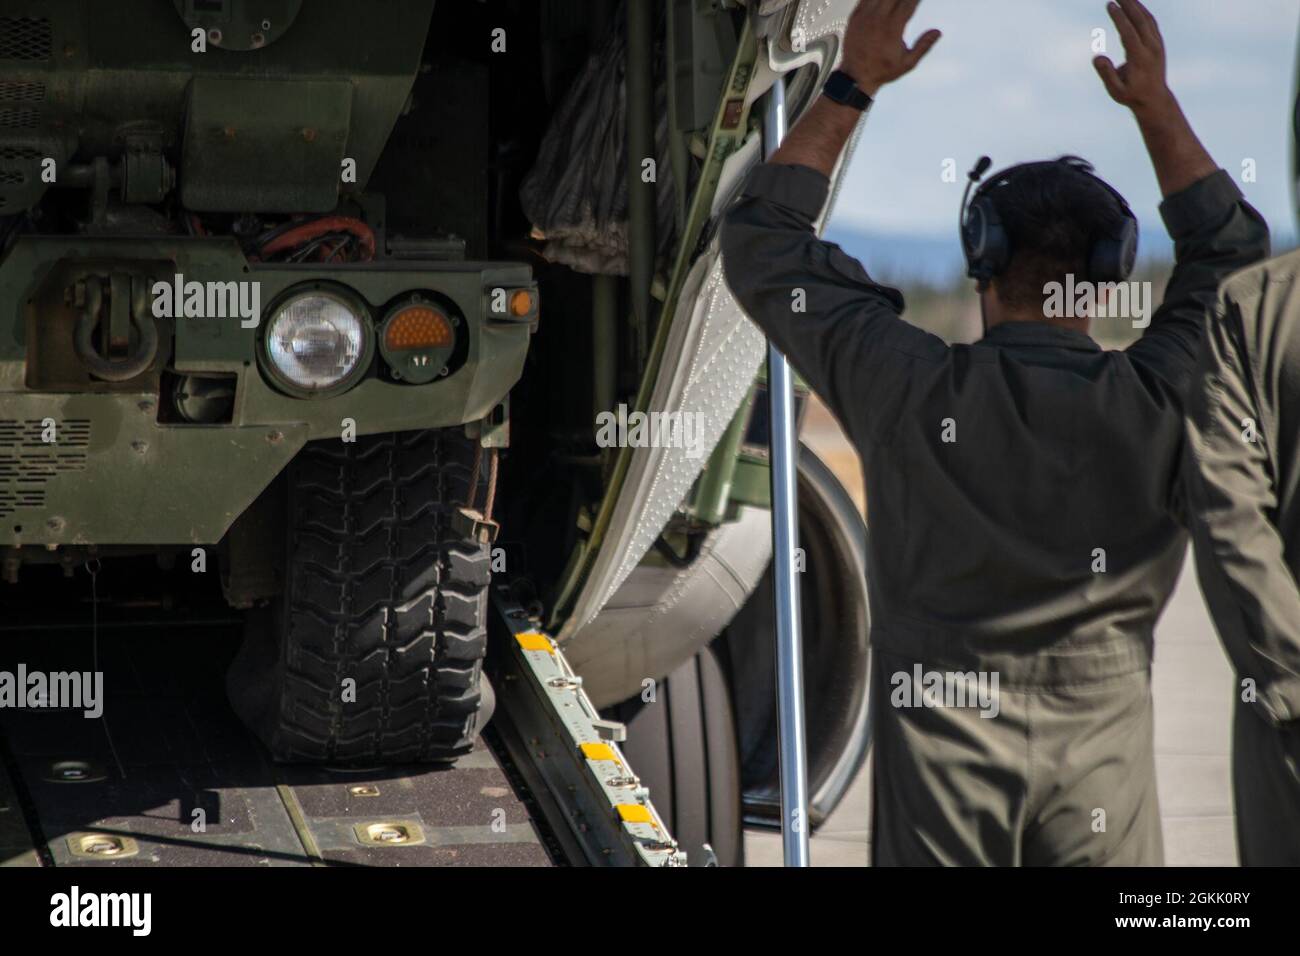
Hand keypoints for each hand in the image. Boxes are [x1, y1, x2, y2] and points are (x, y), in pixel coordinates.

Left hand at [840, 0, 940, 96]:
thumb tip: (937, 32)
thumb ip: (923, 46)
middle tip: (907, 1)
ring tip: (896, 1)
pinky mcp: (855, 17)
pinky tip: (881, 1)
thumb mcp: (907, 63)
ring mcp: (865, 16)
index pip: (909, 3)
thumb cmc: (881, 71)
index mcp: (893, 28)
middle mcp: (878, 19)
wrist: (855, 77)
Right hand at [1093, 0, 1174, 118]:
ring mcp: (1157, 44)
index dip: (1119, 18)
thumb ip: (1107, 74)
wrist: (1154, 99)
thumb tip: (1097, 56)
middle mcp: (1151, 48)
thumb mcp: (1116, 90)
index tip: (1110, 5)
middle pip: (1140, 21)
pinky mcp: (1159, 43)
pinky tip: (1134, 6)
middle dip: (1128, 5)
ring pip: (1147, 19)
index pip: (1129, 33)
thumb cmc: (1131, 95)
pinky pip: (1151, 23)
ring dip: (1136, 5)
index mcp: (1140, 58)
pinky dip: (1143, 12)